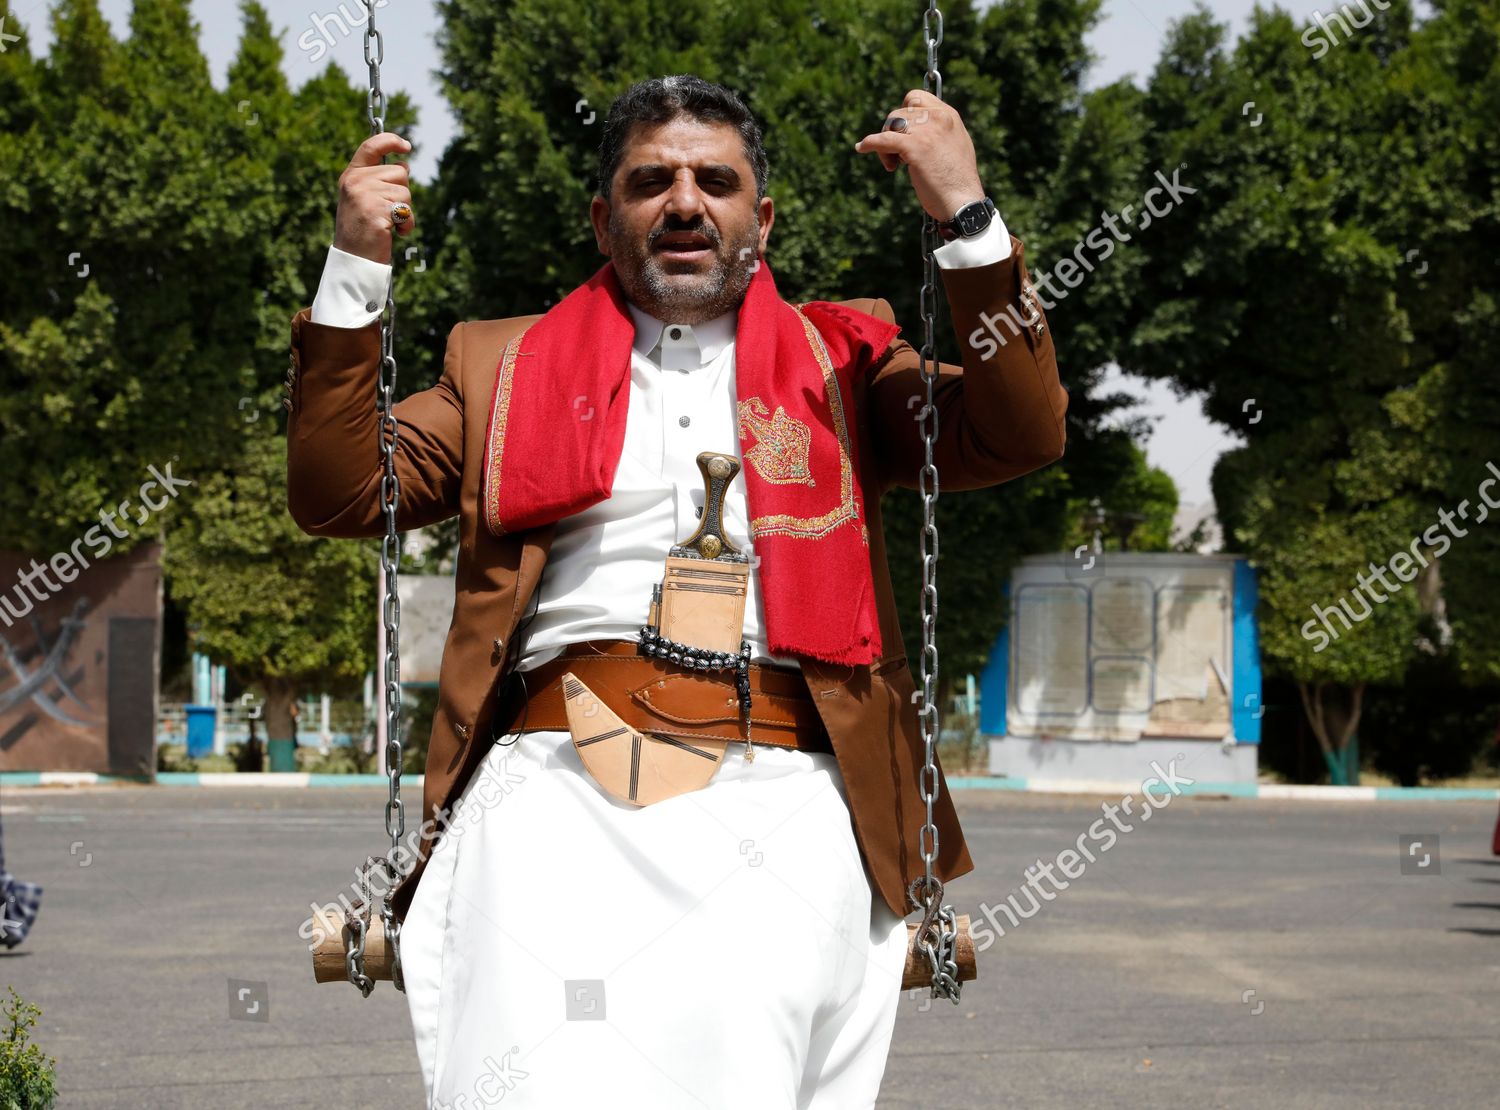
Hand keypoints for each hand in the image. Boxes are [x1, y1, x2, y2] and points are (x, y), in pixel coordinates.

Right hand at [333, 132, 414, 264]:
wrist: (354, 258)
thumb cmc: (363, 230)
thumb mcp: (366, 198)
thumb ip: (380, 180)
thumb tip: (405, 165)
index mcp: (351, 175)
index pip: (371, 146)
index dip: (391, 141)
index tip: (406, 146)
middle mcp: (356, 181)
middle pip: (400, 172)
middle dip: (403, 192)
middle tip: (388, 211)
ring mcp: (364, 195)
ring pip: (406, 192)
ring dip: (405, 211)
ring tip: (388, 223)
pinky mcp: (376, 211)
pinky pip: (407, 210)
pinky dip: (407, 224)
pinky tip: (394, 232)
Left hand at [854, 89, 984, 221]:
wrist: (963, 202)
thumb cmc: (957, 183)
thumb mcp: (954, 146)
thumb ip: (938, 132)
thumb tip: (916, 129)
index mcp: (949, 115)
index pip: (915, 98)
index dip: (902, 113)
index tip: (901, 131)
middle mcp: (938, 118)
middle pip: (899, 112)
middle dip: (892, 131)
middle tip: (896, 155)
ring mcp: (927, 131)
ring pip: (890, 125)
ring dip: (885, 143)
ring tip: (893, 164)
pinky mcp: (914, 147)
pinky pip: (883, 139)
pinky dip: (869, 143)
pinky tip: (861, 147)